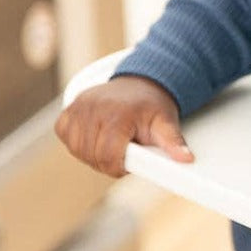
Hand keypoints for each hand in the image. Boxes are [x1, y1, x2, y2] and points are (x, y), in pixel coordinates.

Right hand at [54, 75, 194, 177]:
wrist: (141, 83)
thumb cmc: (152, 106)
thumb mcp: (166, 123)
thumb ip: (173, 143)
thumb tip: (186, 159)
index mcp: (118, 115)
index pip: (108, 156)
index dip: (118, 167)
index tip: (128, 163)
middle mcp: (94, 108)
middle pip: (92, 155)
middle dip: (107, 162)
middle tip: (123, 153)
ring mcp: (79, 107)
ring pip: (77, 149)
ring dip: (91, 154)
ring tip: (110, 145)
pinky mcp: (69, 108)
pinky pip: (64, 134)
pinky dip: (76, 141)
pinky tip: (94, 136)